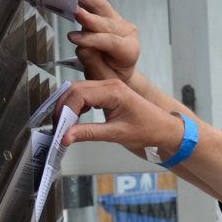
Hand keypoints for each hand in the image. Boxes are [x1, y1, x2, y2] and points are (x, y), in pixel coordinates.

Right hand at [56, 79, 182, 154]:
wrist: (164, 129)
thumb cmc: (148, 130)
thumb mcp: (116, 134)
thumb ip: (88, 133)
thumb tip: (65, 137)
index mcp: (114, 91)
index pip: (79, 94)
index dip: (65, 110)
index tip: (59, 127)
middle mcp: (110, 84)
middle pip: (75, 89)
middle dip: (62, 107)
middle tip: (57, 127)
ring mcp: (109, 87)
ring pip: (78, 90)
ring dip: (67, 106)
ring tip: (64, 124)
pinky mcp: (108, 93)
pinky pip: (85, 94)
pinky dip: (76, 105)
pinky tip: (74, 119)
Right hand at [68, 0, 139, 82]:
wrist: (119, 72)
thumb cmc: (111, 75)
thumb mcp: (103, 77)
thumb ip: (94, 62)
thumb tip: (82, 46)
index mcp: (130, 50)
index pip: (111, 41)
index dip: (92, 39)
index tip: (73, 39)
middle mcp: (127, 32)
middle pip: (107, 22)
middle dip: (90, 18)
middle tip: (76, 12)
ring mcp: (118, 22)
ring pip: (101, 7)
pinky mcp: (108, 16)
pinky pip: (95, 4)